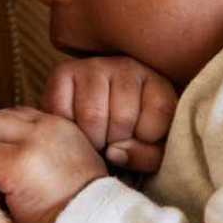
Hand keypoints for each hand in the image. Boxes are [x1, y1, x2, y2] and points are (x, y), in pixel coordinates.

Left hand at [0, 107, 107, 222]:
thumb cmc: (81, 206)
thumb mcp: (74, 162)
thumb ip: (47, 147)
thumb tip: (14, 149)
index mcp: (61, 125)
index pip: (19, 115)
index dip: (7, 138)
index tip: (8, 160)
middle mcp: (46, 127)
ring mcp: (31, 142)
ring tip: (0, 186)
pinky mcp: (16, 163)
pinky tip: (3, 199)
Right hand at [42, 57, 176, 172]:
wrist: (98, 123)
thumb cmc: (132, 138)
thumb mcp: (154, 151)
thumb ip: (147, 156)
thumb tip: (113, 152)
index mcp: (157, 82)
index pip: (160, 112)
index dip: (148, 139)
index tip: (140, 140)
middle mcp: (126, 67)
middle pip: (123, 118)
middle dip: (115, 142)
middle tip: (113, 142)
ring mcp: (93, 66)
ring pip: (92, 116)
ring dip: (92, 139)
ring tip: (96, 138)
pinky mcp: (63, 72)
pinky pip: (62, 111)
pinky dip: (68, 129)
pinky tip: (77, 127)